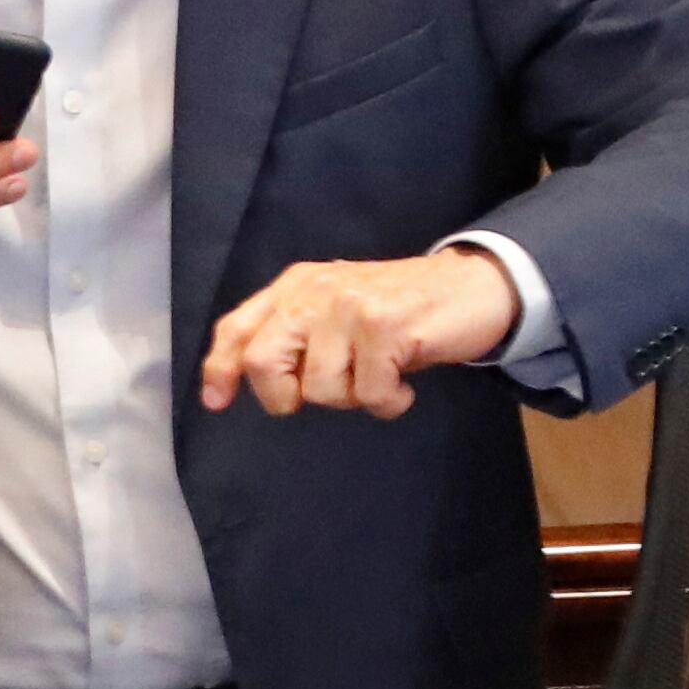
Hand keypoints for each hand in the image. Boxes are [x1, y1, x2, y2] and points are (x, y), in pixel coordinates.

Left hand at [200, 251, 519, 417]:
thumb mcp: (334, 311)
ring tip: (378, 376)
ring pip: (321, 387)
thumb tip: (241, 380)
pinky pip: (370, 393)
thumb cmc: (399, 308)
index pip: (237, 328)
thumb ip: (293, 335)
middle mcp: (315, 292)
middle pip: (263, 361)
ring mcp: (350, 307)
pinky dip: (388, 402)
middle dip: (285, 395)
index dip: (220, 368)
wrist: (472, 286)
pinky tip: (403, 382)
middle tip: (326, 392)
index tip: (217, 402)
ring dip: (353, 398)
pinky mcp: (387, 327)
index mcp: (295, 286)